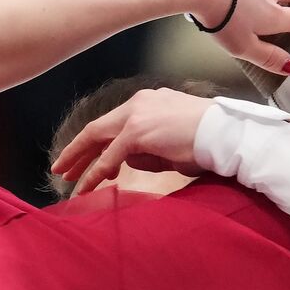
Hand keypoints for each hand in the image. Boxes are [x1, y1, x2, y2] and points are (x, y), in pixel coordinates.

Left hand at [50, 87, 213, 195]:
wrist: (227, 135)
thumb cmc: (207, 143)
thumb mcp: (170, 146)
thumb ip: (146, 151)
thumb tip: (124, 162)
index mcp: (148, 102)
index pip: (113, 122)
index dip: (95, 141)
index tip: (81, 155)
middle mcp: (139, 103)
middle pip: (98, 128)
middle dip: (78, 149)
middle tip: (62, 167)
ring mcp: (137, 115)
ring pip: (98, 139)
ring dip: (80, 161)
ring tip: (65, 178)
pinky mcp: (137, 131)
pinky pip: (109, 156)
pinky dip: (95, 173)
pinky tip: (85, 187)